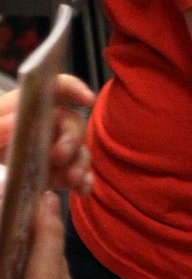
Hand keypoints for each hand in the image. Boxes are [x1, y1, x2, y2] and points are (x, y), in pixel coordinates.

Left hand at [0, 75, 94, 197]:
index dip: (71, 88)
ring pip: (76, 150)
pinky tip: (82, 190)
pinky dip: (81, 181)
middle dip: (72, 137)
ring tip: (74, 180)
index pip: (51, 88)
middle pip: (69, 121)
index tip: (86, 99)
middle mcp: (37, 128)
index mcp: (17, 110)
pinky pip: (73, 174)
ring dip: (80, 162)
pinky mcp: (49, 176)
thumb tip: (17, 121)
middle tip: (61, 156)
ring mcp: (45, 152)